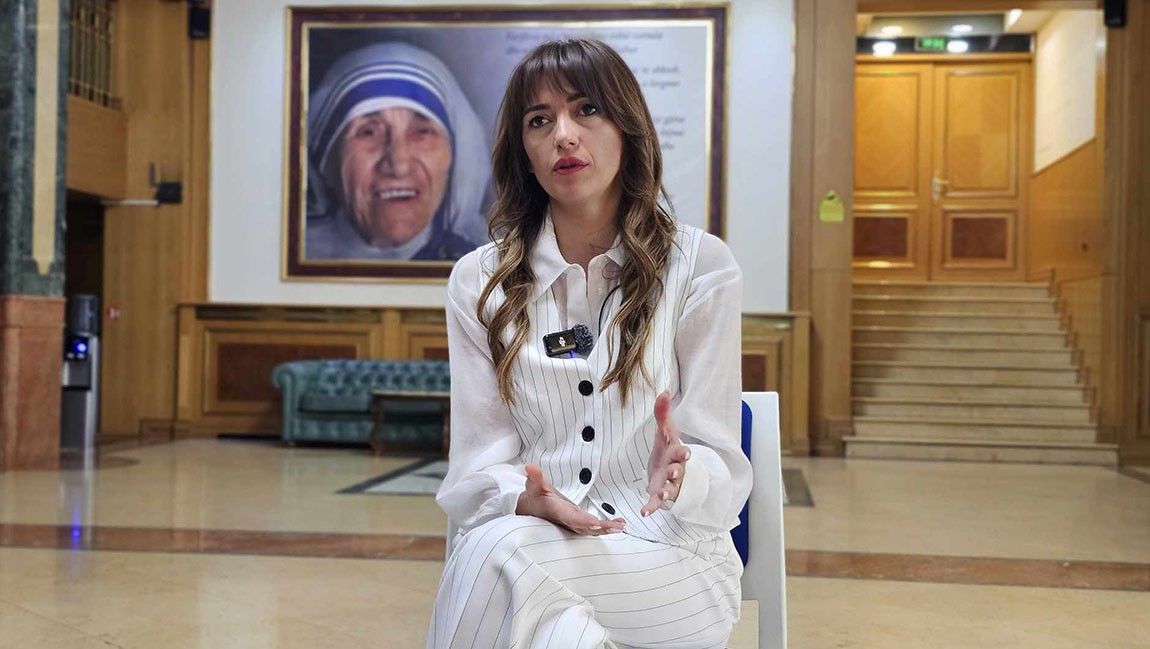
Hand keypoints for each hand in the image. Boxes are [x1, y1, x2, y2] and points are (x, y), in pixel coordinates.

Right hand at [516, 464, 624, 535]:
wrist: (533, 509)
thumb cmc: (535, 497)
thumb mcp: (534, 485)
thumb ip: (534, 477)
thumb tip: (529, 466)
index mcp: (558, 512)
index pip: (572, 518)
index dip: (584, 522)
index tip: (597, 524)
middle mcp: (568, 521)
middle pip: (587, 526)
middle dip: (602, 528)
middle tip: (617, 527)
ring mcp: (575, 524)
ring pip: (593, 529)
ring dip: (608, 529)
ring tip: (621, 526)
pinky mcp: (579, 524)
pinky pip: (595, 528)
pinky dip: (607, 528)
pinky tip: (620, 525)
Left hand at [641, 391, 690, 516]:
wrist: (667, 469)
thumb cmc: (667, 449)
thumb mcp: (664, 432)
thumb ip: (662, 413)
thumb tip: (664, 391)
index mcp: (677, 454)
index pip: (682, 453)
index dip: (684, 454)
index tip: (686, 454)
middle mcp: (676, 471)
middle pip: (679, 472)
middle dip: (677, 472)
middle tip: (674, 471)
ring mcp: (669, 484)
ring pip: (671, 489)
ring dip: (668, 491)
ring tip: (663, 494)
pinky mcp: (659, 494)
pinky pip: (657, 503)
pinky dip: (652, 507)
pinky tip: (644, 512)